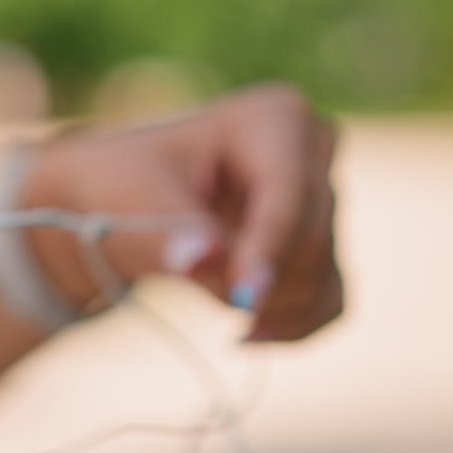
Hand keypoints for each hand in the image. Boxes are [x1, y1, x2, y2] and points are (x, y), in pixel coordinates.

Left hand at [25, 84, 341, 340]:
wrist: (125, 202)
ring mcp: (324, 200)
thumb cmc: (124, 184)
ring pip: (320, 277)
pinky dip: (289, 326)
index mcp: (273, 118)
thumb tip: (206, 258)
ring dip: (263, 306)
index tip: (243, 299)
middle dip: (254, 280)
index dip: (269, 249)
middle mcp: (313, 152)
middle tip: (200, 290)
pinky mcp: (323, 246)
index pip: (288, 194)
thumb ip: (170, 231)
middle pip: (311, 240)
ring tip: (204, 290)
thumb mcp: (130, 198)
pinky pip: (328, 302)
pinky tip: (244, 334)